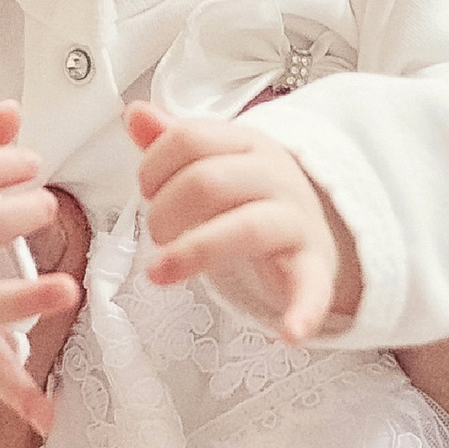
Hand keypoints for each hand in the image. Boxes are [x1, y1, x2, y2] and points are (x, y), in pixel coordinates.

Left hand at [128, 102, 362, 344]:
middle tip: (156, 235)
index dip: (153, 166)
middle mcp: (275, 176)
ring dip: (192, 252)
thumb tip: (133, 113)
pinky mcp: (313, 267)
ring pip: (245, 228)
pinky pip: (312, 287)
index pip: (189, 138)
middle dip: (165, 211)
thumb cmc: (250, 198)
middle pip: (208, 181)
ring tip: (158, 274)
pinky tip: (288, 334)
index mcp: (247, 144)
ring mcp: (296, 221)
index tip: (146, 191)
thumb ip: (172, 140)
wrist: (315, 230)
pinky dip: (302, 311)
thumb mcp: (214, 162)